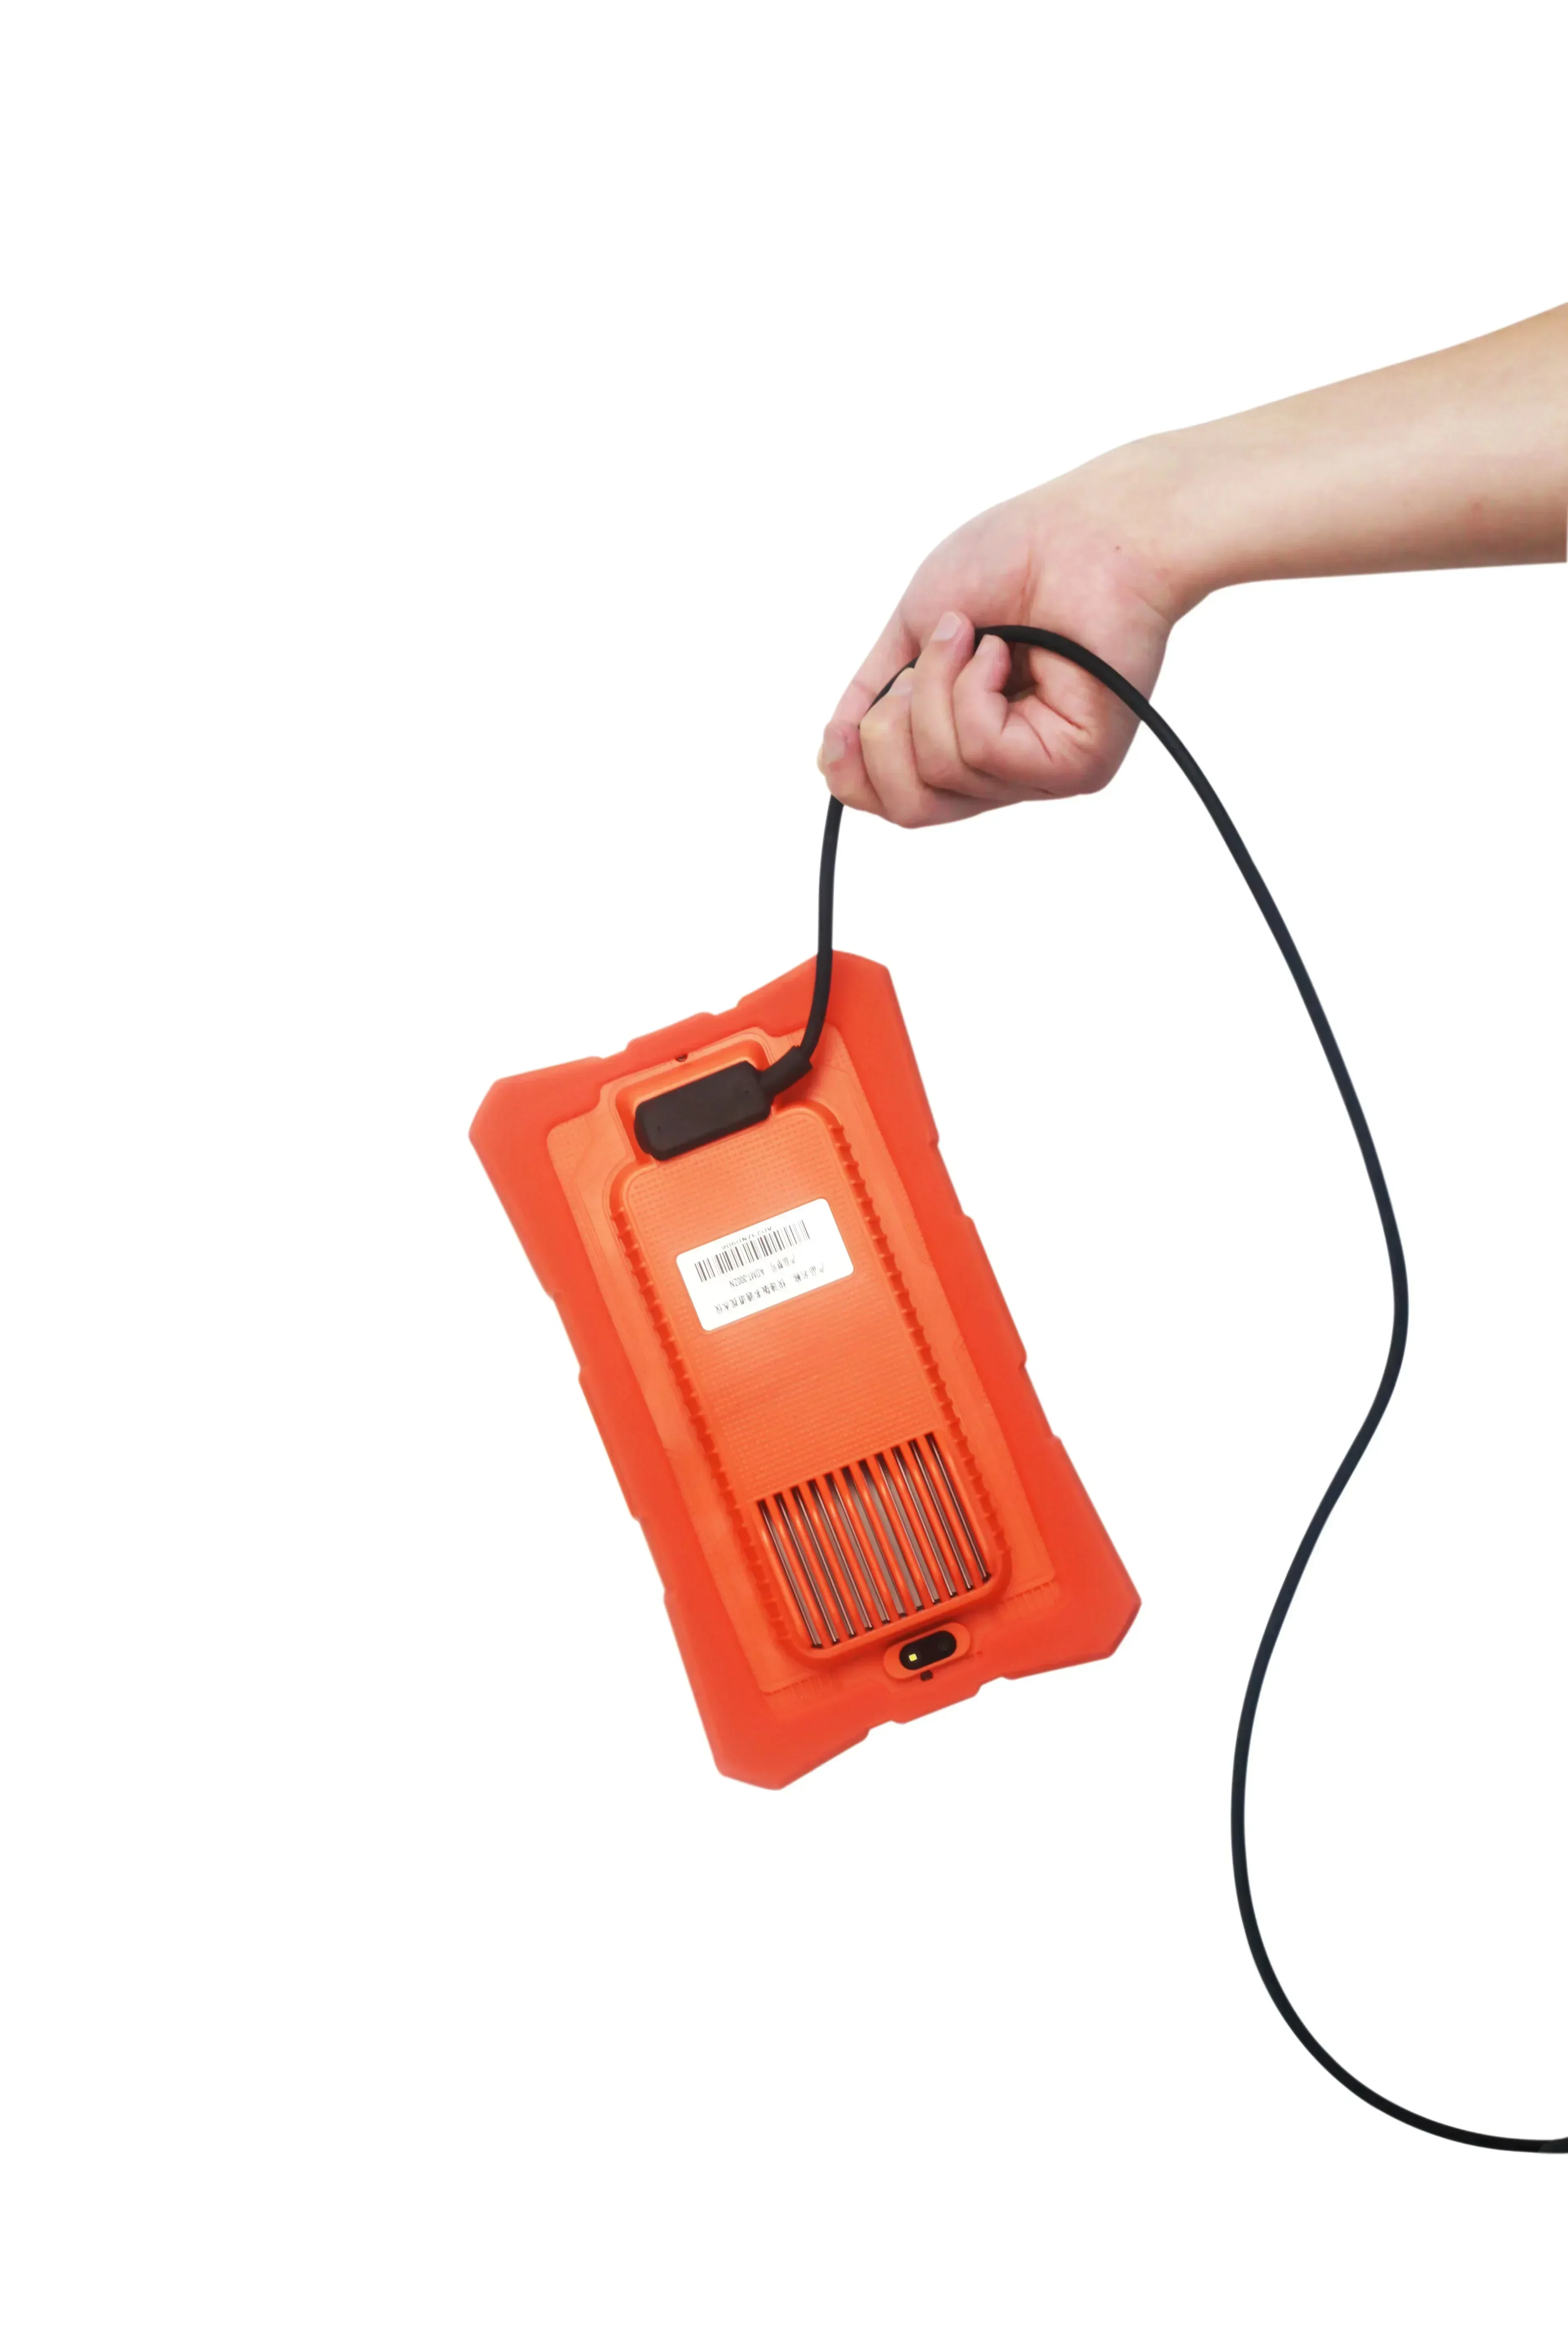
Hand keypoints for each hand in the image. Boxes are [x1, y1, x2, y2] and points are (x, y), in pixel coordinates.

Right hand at [818, 442, 1197, 826]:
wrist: (1089, 529)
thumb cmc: (1017, 557)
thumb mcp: (918, 626)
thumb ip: (876, 691)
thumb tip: (834, 743)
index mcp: (967, 739)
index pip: (896, 799)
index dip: (853, 776)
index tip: (837, 734)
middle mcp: (1004, 767)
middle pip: (909, 805)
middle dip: (888, 729)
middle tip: (926, 660)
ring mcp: (1040, 772)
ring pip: (939, 775)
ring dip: (936, 687)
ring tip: (975, 636)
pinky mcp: (1074, 766)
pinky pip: (982, 751)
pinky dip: (974, 689)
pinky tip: (1006, 651)